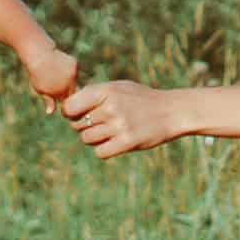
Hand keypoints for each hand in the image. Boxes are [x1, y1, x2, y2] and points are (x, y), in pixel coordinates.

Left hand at [26, 48, 80, 113]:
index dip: (65, 101)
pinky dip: (69, 71)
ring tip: (56, 75)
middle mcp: (69, 83)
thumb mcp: (40, 89)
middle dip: (68, 91)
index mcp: (60, 92)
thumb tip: (50, 112)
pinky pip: (74, 71)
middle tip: (59, 87)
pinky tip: (60, 67)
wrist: (39, 55)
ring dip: (69, 80)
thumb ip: (48, 101)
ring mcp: (73, 73)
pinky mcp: (74, 64)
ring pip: (74, 80)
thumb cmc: (37, 74)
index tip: (61, 100)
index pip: (68, 101)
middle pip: (74, 91)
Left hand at [62, 80, 181, 157]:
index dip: (70, 112)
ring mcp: (119, 126)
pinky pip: (100, 152)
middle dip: (82, 126)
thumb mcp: (119, 87)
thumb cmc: (142, 99)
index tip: (77, 114)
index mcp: (106, 91)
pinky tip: (113, 142)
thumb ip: (95, 94)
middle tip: (98, 123)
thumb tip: (67, 107)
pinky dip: (103, 150)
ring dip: (93, 138)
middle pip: (77, 124)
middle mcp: (111, 108)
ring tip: (108, 132)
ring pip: (86, 139)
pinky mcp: (127, 142)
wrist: (172, 111)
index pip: (70, 107)